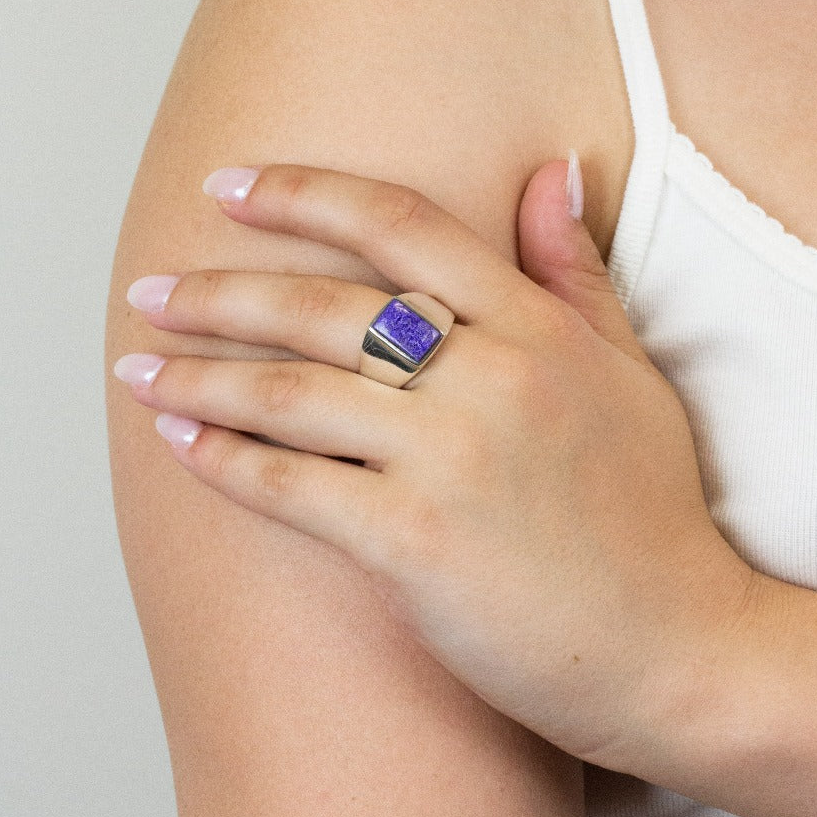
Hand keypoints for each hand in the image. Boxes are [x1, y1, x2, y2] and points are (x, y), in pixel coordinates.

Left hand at [112, 158, 757, 777]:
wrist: (679, 647)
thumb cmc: (652, 511)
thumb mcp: (630, 369)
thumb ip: (576, 268)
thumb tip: (551, 169)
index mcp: (538, 327)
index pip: (400, 224)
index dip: (302, 193)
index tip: (228, 187)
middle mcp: (492, 378)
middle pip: (323, 307)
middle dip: (218, 292)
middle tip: (152, 289)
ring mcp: (452, 461)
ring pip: (291, 393)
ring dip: (199, 374)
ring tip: (137, 364)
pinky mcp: (417, 546)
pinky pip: (291, 488)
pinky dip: (222, 459)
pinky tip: (179, 439)